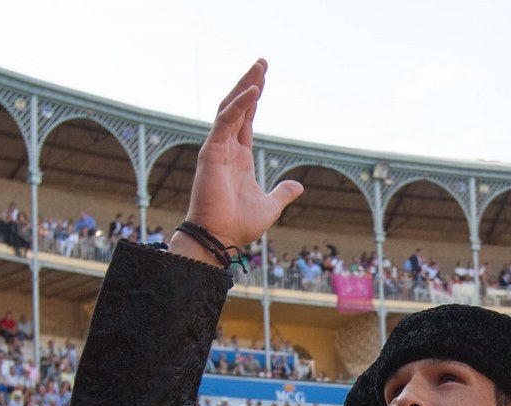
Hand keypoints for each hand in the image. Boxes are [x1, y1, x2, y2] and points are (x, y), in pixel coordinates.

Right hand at [179, 60, 302, 251]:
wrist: (220, 237)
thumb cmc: (239, 224)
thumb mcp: (270, 206)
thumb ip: (282, 193)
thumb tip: (298, 186)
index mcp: (239, 157)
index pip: (247, 119)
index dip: (254, 98)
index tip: (263, 79)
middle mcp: (226, 148)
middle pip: (238, 106)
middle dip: (250, 83)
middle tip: (262, 62)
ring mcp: (217, 148)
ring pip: (230, 107)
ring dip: (245, 86)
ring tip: (259, 67)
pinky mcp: (211, 151)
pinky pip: (226, 121)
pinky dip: (239, 105)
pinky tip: (254, 91)